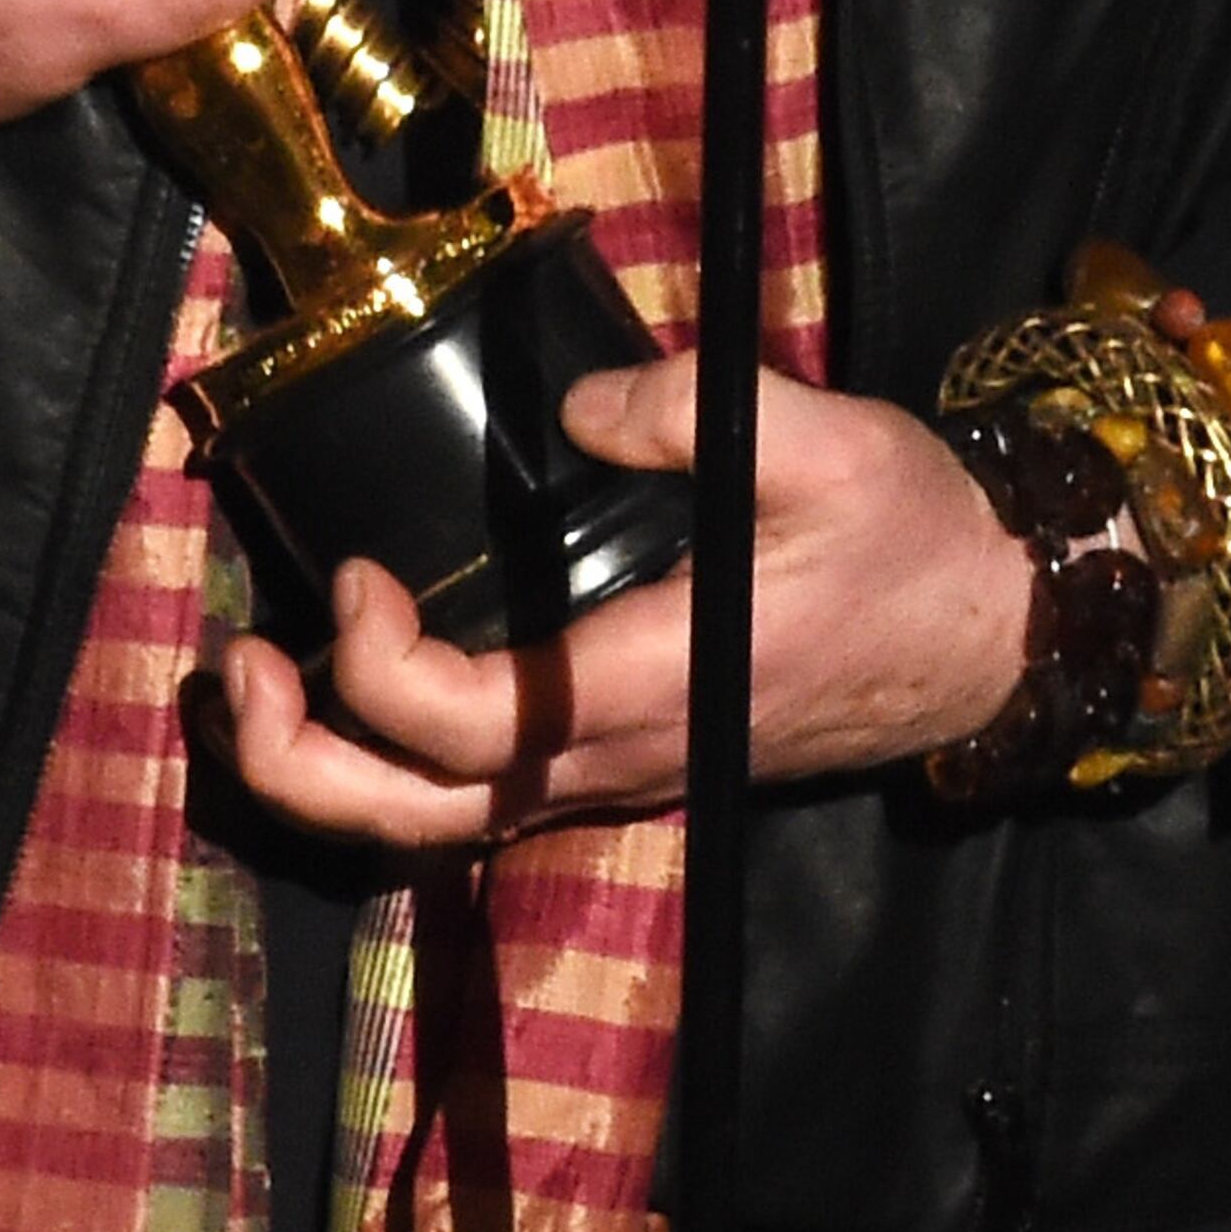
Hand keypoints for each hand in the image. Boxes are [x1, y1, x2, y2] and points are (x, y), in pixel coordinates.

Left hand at [201, 352, 1035, 846]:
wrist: (994, 632)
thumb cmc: (914, 541)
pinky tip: (348, 683)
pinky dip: (391, 762)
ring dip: (332, 772)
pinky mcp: (625, 758)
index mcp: (661, 686)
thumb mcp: (827, 443)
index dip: (382, 665)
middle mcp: (623, 756)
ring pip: (444, 824)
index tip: (359, 569)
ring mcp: (620, 771)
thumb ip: (695, 411)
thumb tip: (578, 407)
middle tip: (237, 670)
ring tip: (257, 683)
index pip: (476, 723)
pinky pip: (481, 796)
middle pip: (426, 819)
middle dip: (305, 767)